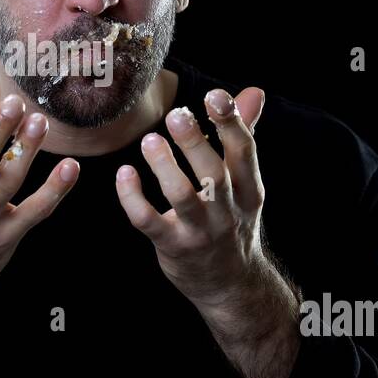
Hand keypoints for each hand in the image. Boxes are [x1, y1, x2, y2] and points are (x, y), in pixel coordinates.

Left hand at [114, 86, 300, 377]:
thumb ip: (242, 136)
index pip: (244, 152)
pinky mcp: (172, 247)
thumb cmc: (231, 221)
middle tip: (176, 113)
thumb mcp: (244, 184)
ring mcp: (200, 231)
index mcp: (248, 190)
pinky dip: (133, 198)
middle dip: (195, 143)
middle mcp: (227, 211)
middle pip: (214, 174)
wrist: (229, 285)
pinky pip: (148, 221)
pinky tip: (123, 173)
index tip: (215, 95)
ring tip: (149, 140)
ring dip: (164, 168)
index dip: (231, 123)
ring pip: (182, 198)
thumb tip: (254, 92)